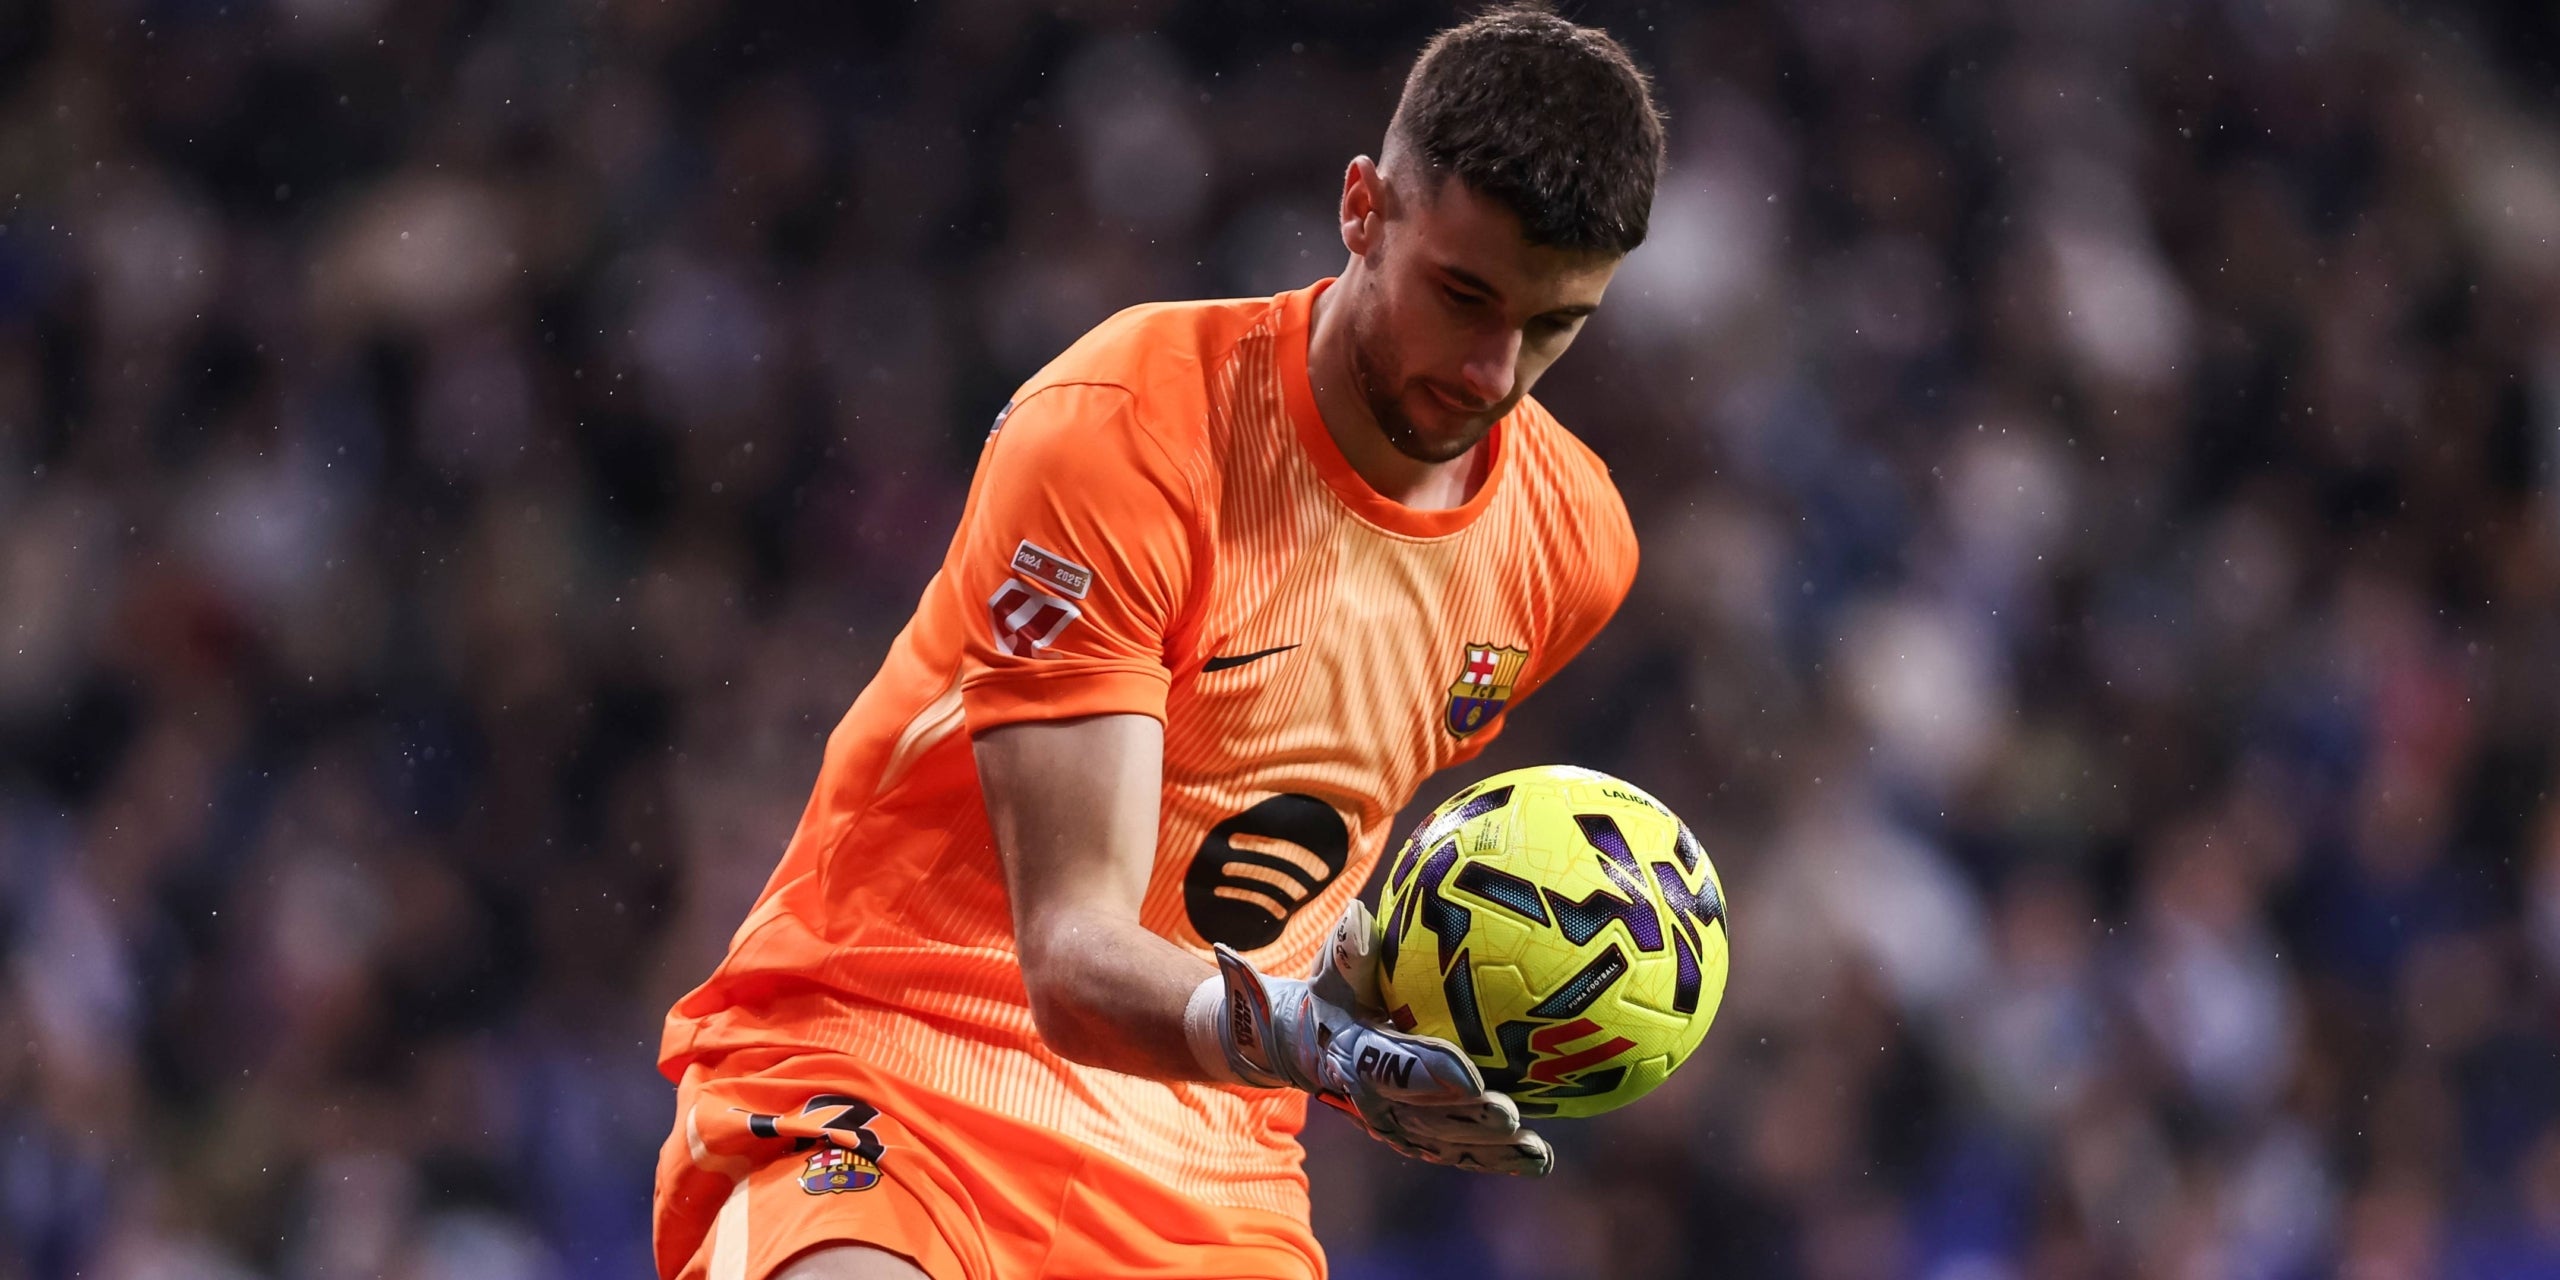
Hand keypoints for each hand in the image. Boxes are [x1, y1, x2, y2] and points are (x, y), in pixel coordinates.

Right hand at [1202, 902, 1552, 1175]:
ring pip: (1442, 1141)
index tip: (1470, 1075)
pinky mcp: (1414, 1135)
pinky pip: (1454, 1151)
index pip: (1391, 1066)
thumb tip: (1358, 915)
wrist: (1305, 1045)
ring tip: (1533, 1149)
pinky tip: (1537, 1160)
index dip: (1428, 1073)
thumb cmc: (1330, 996)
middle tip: (1509, 1113)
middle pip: (1423, 1114)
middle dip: (1466, 1118)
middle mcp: (1373, 1098)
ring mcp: (1394, 1122)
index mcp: (1353, 1053)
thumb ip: (1347, 949)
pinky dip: (1494, 1159)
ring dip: (1488, 1148)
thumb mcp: (1331, 969)